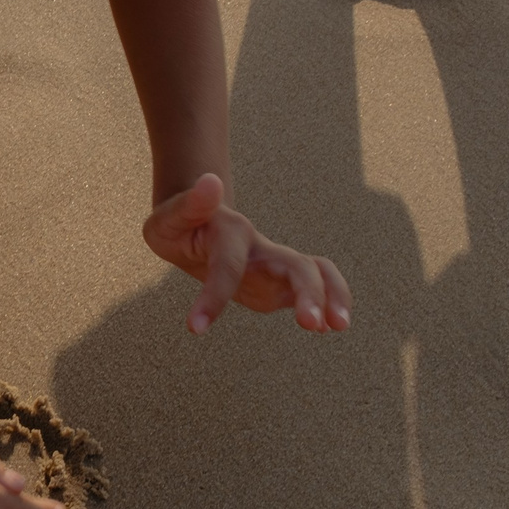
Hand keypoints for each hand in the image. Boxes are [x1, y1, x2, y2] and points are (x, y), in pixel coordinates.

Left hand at [143, 172, 351, 334]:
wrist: (193, 228)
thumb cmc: (178, 225)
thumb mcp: (171, 215)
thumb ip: (190, 204)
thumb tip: (211, 180)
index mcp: (232, 233)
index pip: (229, 265)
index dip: (214, 295)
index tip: (195, 327)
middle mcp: (261, 248)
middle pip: (296, 264)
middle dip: (308, 291)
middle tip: (310, 324)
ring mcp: (274, 265)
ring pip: (316, 274)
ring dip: (331, 298)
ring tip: (338, 326)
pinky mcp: (279, 284)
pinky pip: (311, 292)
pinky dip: (325, 307)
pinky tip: (328, 328)